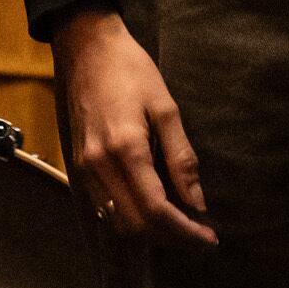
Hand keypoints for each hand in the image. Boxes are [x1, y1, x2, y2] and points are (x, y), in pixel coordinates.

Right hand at [52, 8, 214, 246]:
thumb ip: (181, 158)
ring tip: (180, 225)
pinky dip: (130, 220)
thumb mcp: (165, 107)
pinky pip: (105, 209)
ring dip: (150, 234)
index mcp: (124, 149)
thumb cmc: (130, 70)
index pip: (156, 210)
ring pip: (117, 224)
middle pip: (135, 227)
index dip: (186, 232)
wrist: (85, 48)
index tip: (210, 238)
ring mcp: (84, 169)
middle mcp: (98, 166)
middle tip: (200, 235)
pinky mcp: (78, 168)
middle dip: (170, 238)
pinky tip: (152, 210)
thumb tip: (197, 202)